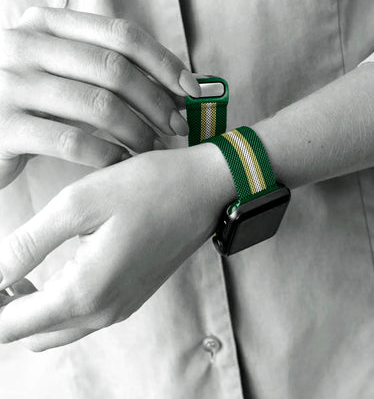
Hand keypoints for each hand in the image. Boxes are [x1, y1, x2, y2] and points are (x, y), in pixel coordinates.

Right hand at [0, 7, 199, 187]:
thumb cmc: (35, 104)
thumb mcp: (68, 76)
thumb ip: (112, 75)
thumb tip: (181, 88)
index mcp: (46, 24)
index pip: (121, 35)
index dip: (164, 62)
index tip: (192, 91)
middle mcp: (25, 45)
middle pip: (114, 69)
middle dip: (157, 101)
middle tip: (177, 127)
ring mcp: (9, 83)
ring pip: (97, 104)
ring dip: (137, 131)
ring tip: (152, 147)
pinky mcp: (3, 126)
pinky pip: (72, 141)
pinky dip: (108, 155)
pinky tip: (122, 163)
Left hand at [0, 144, 233, 350]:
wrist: (204, 188)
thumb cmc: (147, 188)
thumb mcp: (79, 204)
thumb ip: (27, 244)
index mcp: (85, 292)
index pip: (9, 326)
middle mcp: (104, 312)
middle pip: (31, 334)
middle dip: (5, 310)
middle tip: (2, 269)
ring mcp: (122, 307)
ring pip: (58, 328)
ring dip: (32, 308)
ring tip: (22, 269)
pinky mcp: (134, 295)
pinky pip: (85, 315)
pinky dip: (61, 302)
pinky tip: (61, 267)